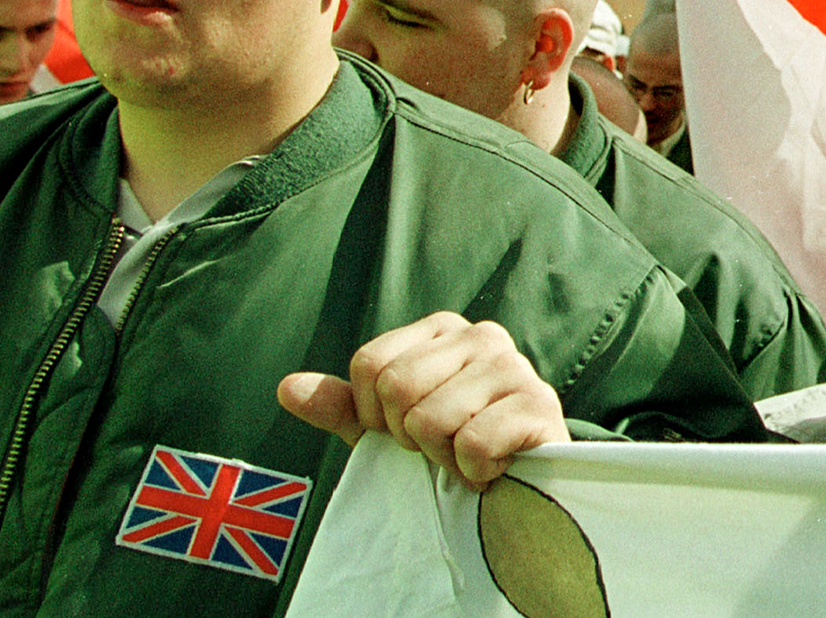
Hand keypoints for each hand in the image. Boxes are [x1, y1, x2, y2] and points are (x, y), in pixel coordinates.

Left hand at [278, 312, 565, 489]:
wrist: (517, 496)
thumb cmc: (450, 452)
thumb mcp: (389, 430)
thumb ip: (342, 407)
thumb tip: (286, 387)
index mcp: (443, 329)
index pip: (369, 363)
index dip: (375, 415)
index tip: (407, 433)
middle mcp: (482, 334)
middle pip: (397, 387)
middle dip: (409, 436)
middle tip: (441, 447)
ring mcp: (515, 366)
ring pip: (431, 418)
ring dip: (442, 457)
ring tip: (469, 457)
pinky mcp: (539, 405)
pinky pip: (472, 442)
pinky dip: (473, 470)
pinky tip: (494, 467)